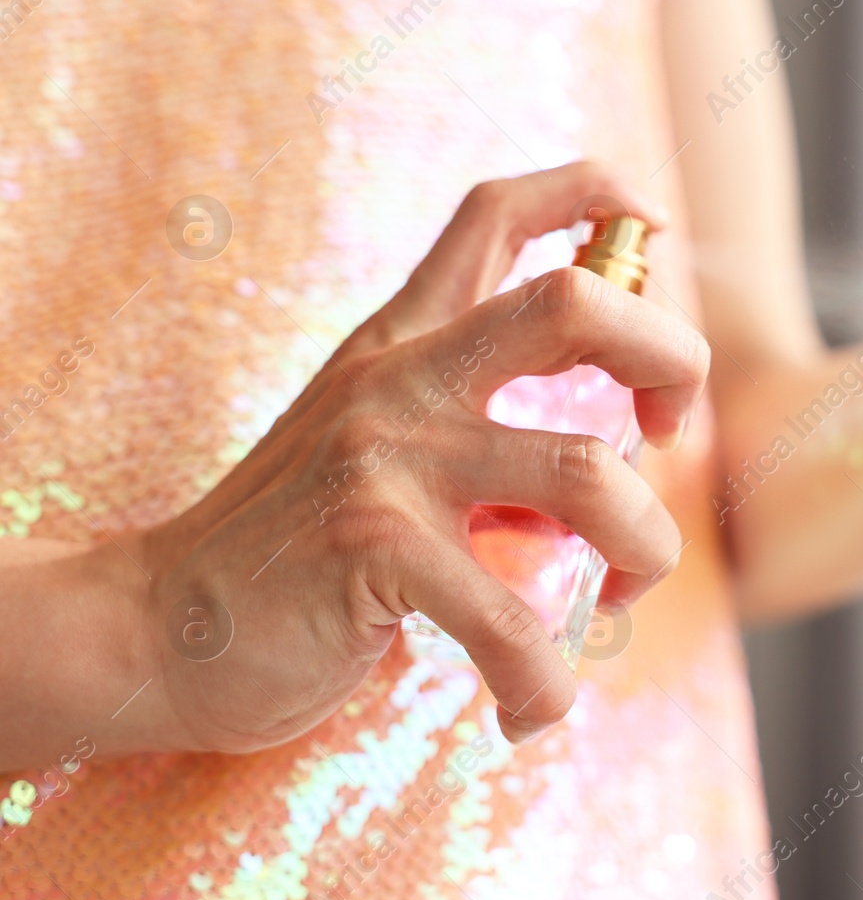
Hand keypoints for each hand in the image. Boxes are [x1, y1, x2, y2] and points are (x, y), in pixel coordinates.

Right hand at [132, 162, 707, 751]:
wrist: (155, 626)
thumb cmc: (293, 550)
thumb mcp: (375, 445)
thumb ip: (473, 425)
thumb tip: (608, 453)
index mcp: (403, 341)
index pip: (497, 214)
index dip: (589, 192)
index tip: (650, 221)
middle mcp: (402, 378)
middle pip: (574, 305)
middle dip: (671, 358)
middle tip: (669, 435)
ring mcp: (389, 458)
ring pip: (588, 474)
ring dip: (645, 546)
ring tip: (620, 594)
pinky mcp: (373, 548)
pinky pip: (513, 619)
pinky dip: (544, 678)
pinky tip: (530, 707)